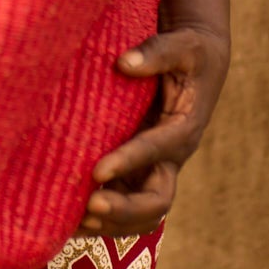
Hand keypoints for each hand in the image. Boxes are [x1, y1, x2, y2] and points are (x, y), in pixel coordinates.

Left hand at [78, 24, 229, 236]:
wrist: (198, 63)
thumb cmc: (190, 51)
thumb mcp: (182, 45)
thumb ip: (156, 52)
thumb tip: (123, 63)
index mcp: (184, 127)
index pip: (157, 151)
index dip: (128, 162)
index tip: (97, 171)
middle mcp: (171, 156)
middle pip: (156, 201)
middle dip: (123, 209)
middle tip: (88, 208)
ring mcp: (155, 167)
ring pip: (141, 213)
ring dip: (111, 222)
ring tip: (74, 223)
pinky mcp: (139, 169)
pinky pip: (125, 203)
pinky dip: (103, 217)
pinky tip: (70, 220)